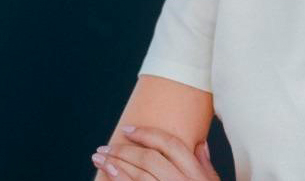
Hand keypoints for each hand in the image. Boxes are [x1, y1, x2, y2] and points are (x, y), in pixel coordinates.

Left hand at [91, 125, 219, 180]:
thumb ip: (204, 165)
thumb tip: (200, 144)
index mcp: (197, 175)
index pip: (171, 145)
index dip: (147, 134)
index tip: (128, 129)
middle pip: (150, 159)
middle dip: (124, 150)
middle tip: (105, 146)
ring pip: (139, 176)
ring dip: (115, 164)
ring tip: (99, 158)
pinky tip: (107, 174)